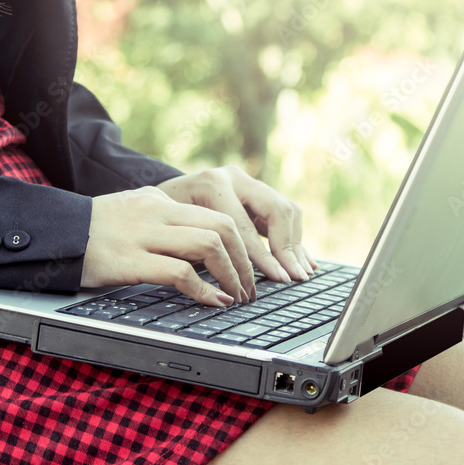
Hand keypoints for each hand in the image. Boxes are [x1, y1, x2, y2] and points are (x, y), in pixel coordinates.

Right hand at [81, 186, 251, 305]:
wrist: (50, 234)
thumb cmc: (89, 232)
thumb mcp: (131, 214)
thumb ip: (162, 222)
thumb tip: (199, 248)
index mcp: (160, 200)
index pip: (217, 212)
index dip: (243, 242)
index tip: (248, 267)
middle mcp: (157, 211)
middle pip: (223, 226)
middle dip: (245, 259)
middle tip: (249, 287)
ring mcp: (144, 235)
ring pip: (209, 244)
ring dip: (232, 274)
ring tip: (236, 296)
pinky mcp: (129, 260)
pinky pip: (179, 272)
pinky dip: (204, 290)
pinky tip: (213, 302)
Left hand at [156, 166, 318, 285]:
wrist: (158, 197)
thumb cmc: (162, 220)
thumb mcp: (173, 234)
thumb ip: (202, 253)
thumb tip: (229, 286)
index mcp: (212, 184)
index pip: (244, 226)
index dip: (263, 257)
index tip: (277, 280)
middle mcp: (234, 178)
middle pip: (276, 209)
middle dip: (287, 247)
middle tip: (294, 277)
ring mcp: (248, 183)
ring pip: (287, 209)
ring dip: (296, 243)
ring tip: (302, 273)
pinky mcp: (257, 193)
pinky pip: (286, 213)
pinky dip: (295, 239)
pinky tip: (305, 262)